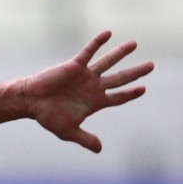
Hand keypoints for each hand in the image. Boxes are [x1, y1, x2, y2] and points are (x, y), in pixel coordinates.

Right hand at [20, 31, 152, 153]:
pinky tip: (108, 33)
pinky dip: (98, 43)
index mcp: (94, 101)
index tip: (142, 89)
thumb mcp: (68, 132)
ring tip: (134, 44)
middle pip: (119, 78)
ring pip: (108, 62)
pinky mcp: (75, 65)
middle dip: (135, 72)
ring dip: (121, 53)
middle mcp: (93, 86)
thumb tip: (99, 150)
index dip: (130, 94)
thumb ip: (85, 139)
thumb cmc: (48, 117)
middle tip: (151, 66)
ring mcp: (85, 75)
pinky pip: (89, 52)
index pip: (117, 97)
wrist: (31, 102)